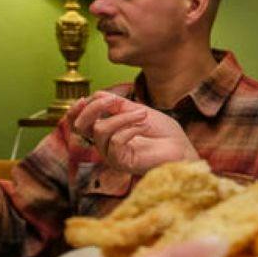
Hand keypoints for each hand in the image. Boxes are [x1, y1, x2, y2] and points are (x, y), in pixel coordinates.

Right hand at [69, 91, 198, 174]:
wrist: (181, 148)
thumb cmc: (163, 132)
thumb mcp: (138, 111)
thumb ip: (118, 104)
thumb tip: (97, 93)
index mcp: (107, 132)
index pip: (80, 123)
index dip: (76, 110)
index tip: (84, 97)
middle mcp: (105, 145)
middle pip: (80, 127)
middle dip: (92, 109)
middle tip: (112, 100)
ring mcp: (112, 155)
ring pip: (100, 131)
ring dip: (122, 117)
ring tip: (143, 114)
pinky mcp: (121, 163)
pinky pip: (115, 141)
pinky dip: (130, 129)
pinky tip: (144, 127)